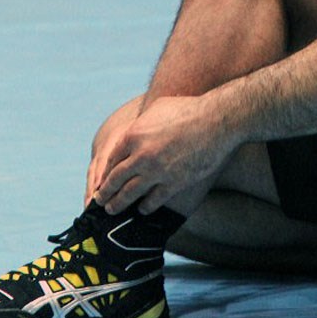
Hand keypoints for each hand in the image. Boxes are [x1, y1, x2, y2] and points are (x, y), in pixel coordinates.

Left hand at [93, 95, 235, 214]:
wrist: (216, 121)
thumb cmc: (188, 109)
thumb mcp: (157, 107)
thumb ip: (142, 121)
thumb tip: (136, 127)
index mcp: (133, 135)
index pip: (111, 160)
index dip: (105, 173)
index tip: (101, 181)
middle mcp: (141, 155)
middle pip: (116, 179)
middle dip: (106, 192)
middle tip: (100, 201)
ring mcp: (157, 171)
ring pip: (130, 193)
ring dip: (119, 204)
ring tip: (112, 210)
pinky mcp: (173, 183)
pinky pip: (153, 200)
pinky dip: (145, 207)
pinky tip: (142, 209)